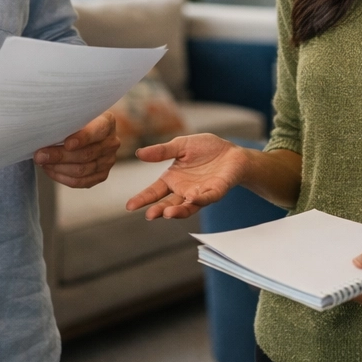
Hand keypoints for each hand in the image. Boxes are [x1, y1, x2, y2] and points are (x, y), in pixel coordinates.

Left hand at [35, 112, 119, 187]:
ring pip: (82, 170)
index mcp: (107, 122)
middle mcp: (111, 142)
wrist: (86, 129)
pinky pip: (81, 182)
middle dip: (59, 156)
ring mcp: (108, 160)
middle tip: (40, 155)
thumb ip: (67, 120)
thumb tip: (46, 130)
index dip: (82, 138)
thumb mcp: (75, 113)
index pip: (97, 131)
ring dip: (58, 168)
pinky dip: (62, 177)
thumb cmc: (77, 119)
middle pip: (86, 154)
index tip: (67, 144)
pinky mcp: (102, 174)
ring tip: (43, 162)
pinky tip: (50, 170)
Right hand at [125, 133, 248, 218]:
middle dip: (158, 210)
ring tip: (167, 214)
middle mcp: (183, 190)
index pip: (154, 191)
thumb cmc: (206, 149)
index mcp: (172, 179)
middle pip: (168, 204)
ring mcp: (199, 193)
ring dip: (177, 212)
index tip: (129, 206)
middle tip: (149, 215)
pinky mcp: (215, 192)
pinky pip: (206, 198)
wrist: (231, 151)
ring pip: (186, 207)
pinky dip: (199, 200)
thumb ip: (162, 151)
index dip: (142, 199)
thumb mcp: (181, 145)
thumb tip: (139, 153)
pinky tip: (192, 198)